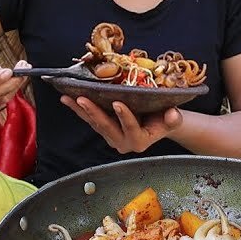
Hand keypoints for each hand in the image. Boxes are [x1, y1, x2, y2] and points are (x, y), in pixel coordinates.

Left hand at [60, 96, 182, 152]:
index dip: (125, 117)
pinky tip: (67, 98)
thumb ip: (173, 119)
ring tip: (69, 97)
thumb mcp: (173, 120)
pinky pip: (89, 119)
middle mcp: (122, 142)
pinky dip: (78, 109)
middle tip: (83, 99)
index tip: (118, 103)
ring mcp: (110, 136)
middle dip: (94, 112)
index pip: (131, 129)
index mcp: (139, 141)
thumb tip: (172, 115)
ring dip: (81, 110)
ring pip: (94, 123)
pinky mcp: (103, 129)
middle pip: (107, 127)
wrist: (159, 122)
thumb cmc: (166, 119)